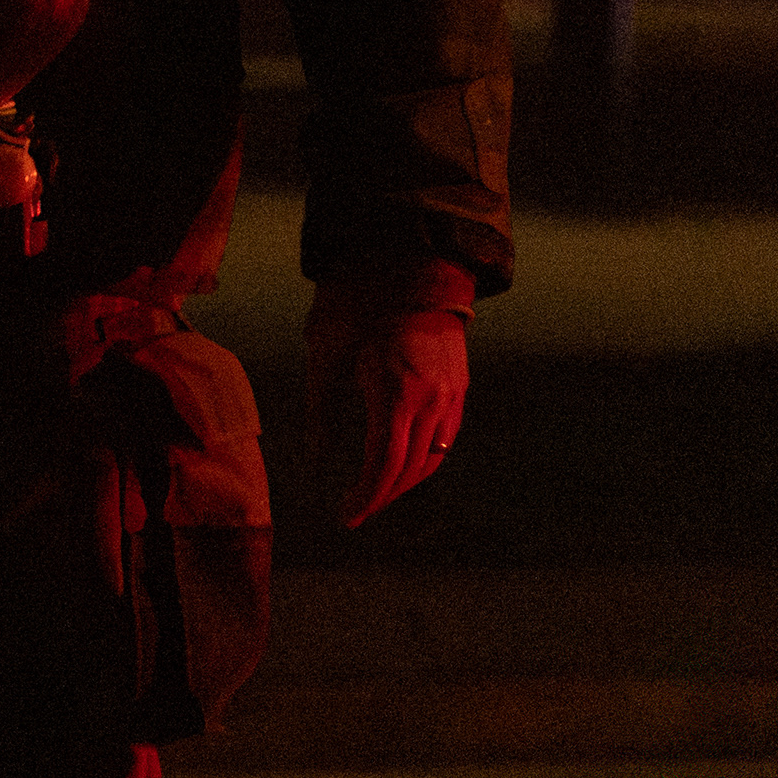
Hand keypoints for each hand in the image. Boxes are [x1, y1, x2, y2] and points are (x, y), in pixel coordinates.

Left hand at [305, 266, 474, 527]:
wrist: (409, 260)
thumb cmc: (357, 302)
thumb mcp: (324, 353)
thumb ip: (320, 411)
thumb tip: (316, 459)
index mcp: (395, 393)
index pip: (385, 465)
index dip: (366, 497)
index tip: (347, 517)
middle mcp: (432, 399)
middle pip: (411, 469)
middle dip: (382, 495)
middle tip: (354, 509)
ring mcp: (452, 392)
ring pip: (435, 457)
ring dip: (405, 480)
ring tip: (375, 490)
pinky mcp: (460, 383)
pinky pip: (446, 436)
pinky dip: (426, 457)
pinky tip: (403, 460)